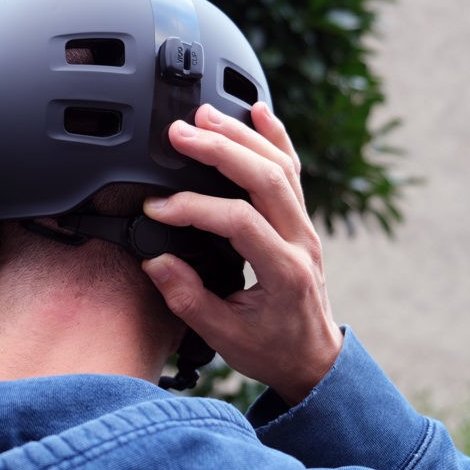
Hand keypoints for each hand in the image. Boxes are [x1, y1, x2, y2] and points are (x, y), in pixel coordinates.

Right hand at [142, 102, 342, 405]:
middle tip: (179, 133)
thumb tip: (155, 261)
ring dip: (241, 135)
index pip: (239, 221)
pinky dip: (277, 137)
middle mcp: (301, 242)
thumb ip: (188, 298)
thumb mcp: (224, 337)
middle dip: (219, 150)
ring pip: (280, 166)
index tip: (156, 209)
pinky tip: (258, 111)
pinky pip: (293, 169)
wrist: (313, 358)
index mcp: (283, 272)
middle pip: (265, 179)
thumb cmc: (271, 350)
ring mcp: (305, 227)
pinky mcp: (301, 220)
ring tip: (204, 116)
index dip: (194, 208)